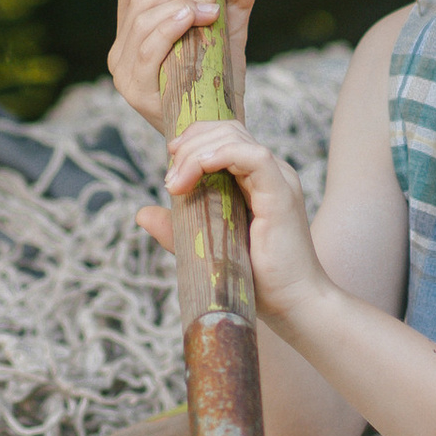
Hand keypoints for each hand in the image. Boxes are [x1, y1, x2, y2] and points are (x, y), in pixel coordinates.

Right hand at [110, 0, 253, 128]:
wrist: (220, 130)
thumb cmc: (219, 83)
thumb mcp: (227, 35)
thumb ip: (236, 1)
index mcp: (131, 34)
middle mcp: (120, 52)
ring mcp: (124, 73)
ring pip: (141, 21)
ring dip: (178, 5)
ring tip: (209, 10)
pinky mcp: (135, 90)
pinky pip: (147, 50)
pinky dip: (168, 27)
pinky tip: (191, 18)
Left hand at [157, 118, 327, 325]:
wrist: (295, 306)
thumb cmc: (259, 283)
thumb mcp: (207, 248)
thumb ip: (177, 228)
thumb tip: (141, 213)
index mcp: (257, 181)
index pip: (225, 137)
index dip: (193, 142)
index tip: (170, 168)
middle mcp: (270, 174)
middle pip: (227, 129)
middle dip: (189, 143)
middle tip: (169, 179)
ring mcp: (279, 180)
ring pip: (235, 137)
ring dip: (196, 152)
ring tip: (175, 183)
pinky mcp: (282, 193)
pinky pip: (253, 156)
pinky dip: (220, 154)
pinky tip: (196, 170)